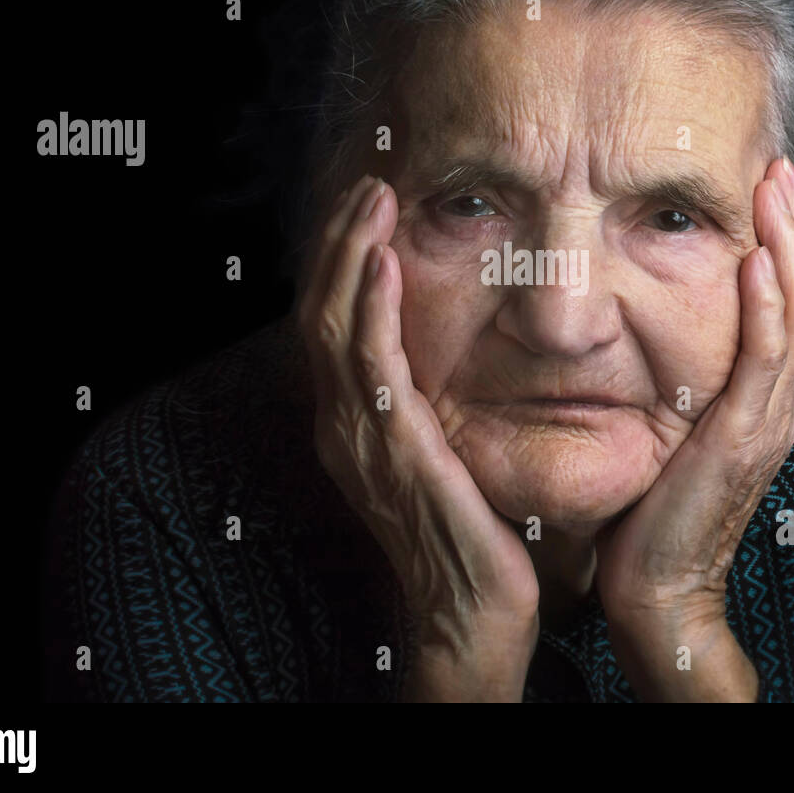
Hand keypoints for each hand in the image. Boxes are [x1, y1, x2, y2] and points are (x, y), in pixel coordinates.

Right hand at [296, 174, 539, 700]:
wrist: (471, 610)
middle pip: (322, 309)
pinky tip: (384, 262)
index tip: (371, 207)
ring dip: (352, 255)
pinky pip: (369, 363)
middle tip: (370, 181)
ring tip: (374, 198)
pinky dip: (371, 306)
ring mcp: (358, 436)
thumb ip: (431, 402)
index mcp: (353, 421)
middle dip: (343, 241)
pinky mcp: (390, 446)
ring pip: (334, 323)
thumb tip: (456, 349)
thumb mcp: (445, 451)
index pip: (334, 321)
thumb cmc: (471, 530)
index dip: (345, 260)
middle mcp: (341, 423)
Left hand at [593, 156, 793, 700]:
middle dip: (789, 228)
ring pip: (793, 316)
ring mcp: (766, 420)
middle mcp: (773, 404)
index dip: (777, 245)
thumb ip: (673, 386)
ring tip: (775, 189)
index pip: (780, 305)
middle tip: (777, 167)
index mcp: (757, 401)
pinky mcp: (743, 438)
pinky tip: (757, 261)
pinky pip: (765, 360)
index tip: (760, 190)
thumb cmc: (651, 514)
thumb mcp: (667, 434)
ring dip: (785, 247)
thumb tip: (639, 335)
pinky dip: (766, 306)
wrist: (658, 589)